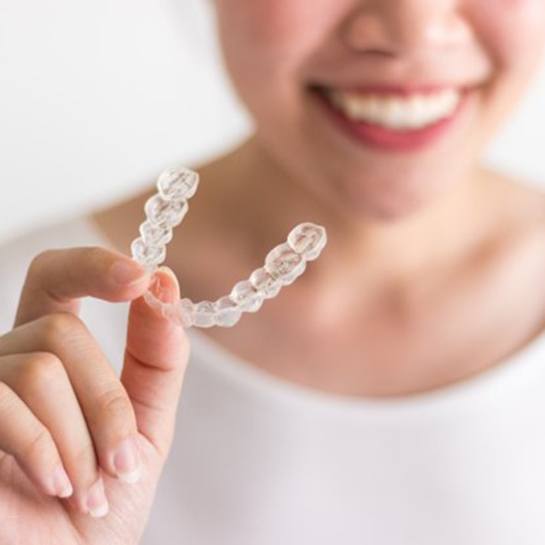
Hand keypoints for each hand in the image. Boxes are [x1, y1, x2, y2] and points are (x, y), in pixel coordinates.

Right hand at [0, 247, 189, 544]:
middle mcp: (6, 362)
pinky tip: (57, 485)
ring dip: (82, 438)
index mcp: (51, 355)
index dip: (93, 266)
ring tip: (86, 488)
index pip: (56, 280)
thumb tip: (164, 283)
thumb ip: (157, 358)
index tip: (142, 278)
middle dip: (107, 402)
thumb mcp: (145, 426)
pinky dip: (43, 448)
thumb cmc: (100, 501)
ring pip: (40, 368)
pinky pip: (3, 400)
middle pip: (62, 333)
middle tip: (123, 462)